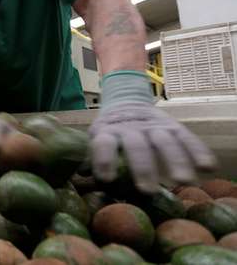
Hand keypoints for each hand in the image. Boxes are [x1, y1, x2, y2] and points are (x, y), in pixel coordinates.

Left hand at [90, 102, 216, 193]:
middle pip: (137, 146)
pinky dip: (198, 151)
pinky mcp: (172, 126)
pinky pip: (187, 138)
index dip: (104, 159)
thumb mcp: (96, 138)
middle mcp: (131, 128)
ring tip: (182, 180)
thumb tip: (81, 174)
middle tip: (147, 190)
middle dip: (142, 168)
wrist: (126, 99)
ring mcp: (153, 126)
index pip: (103, 144)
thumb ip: (91, 157)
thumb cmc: (109, 130)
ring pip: (165, 142)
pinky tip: (207, 167)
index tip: (107, 179)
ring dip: (175, 160)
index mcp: (107, 131)